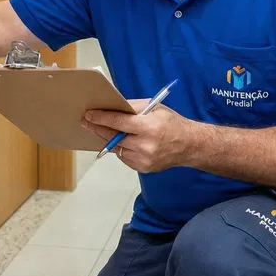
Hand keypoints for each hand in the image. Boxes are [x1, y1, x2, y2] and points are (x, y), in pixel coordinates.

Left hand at [81, 99, 197, 172]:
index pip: (118, 123)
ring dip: (109, 139)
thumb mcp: (155, 108)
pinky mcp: (143, 168)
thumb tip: (112, 106)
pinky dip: (121, 148)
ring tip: (102, 130)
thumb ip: (133, 107)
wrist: (189, 145)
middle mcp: (145, 145)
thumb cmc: (172, 123)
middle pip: (114, 137)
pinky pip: (124, 157)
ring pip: (117, 148)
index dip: (101, 118)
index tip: (88, 115)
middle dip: (98, 128)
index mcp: (149, 127)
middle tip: (86, 122)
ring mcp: (143, 159)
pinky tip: (122, 141)